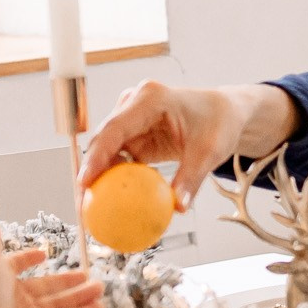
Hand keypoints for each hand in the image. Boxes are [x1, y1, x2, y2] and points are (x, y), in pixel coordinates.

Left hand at [0, 222, 104, 307]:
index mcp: (2, 278)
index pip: (17, 266)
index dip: (28, 259)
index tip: (43, 255)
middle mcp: (15, 297)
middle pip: (47, 287)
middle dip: (68, 281)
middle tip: (88, 275)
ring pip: (59, 303)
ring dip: (80, 296)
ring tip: (100, 288)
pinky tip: (98, 307)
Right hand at [79, 81, 295, 208]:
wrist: (224, 113)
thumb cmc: (218, 123)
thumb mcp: (209, 151)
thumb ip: (191, 178)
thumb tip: (178, 207)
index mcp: (150, 99)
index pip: (115, 128)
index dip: (96, 156)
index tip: (86, 182)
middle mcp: (134, 104)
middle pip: (103, 139)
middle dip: (89, 171)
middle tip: (83, 204)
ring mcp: (131, 118)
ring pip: (106, 150)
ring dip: (99, 177)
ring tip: (91, 208)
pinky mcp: (133, 134)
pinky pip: (118, 158)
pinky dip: (114, 178)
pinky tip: (110, 202)